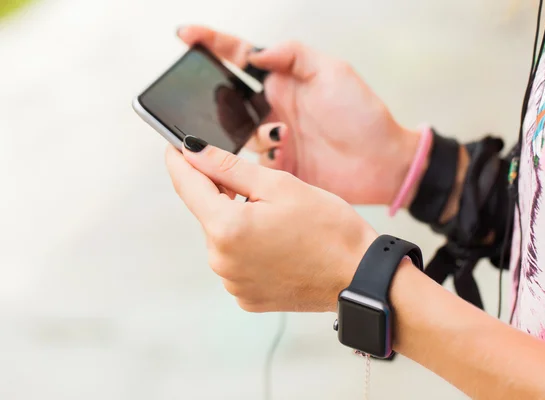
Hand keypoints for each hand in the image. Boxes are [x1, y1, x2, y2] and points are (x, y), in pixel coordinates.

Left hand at [165, 139, 377, 311]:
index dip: (179, 162)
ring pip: (222, 237)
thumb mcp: (279, 186)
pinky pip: (235, 261)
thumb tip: (193, 152)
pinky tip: (277, 244)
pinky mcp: (246, 297)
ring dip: (238, 222)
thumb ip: (228, 168)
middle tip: (258, 187)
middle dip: (223, 194)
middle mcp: (221, 260)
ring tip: (278, 221)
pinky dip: (248, 247)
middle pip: (207, 213)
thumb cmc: (329, 228)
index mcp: (227, 228)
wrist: (358, 275)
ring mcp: (232, 282)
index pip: (187, 186)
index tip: (174, 147)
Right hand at [178, 26, 420, 205]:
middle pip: (227, 98)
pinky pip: (249, 165)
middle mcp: (273, 108)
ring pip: (235, 133)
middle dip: (213, 98)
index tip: (184, 35)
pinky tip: (276, 157)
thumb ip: (292, 54)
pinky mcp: (277, 168)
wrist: (382, 164)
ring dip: (247, 134)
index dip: (210, 43)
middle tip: (205, 100)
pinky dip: (252, 162)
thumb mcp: (333, 71)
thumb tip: (254, 52)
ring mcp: (274, 139)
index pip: (239, 57)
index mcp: (284, 80)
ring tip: (277, 135)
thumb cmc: (363, 114)